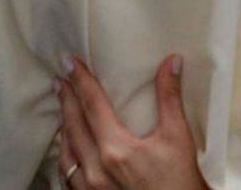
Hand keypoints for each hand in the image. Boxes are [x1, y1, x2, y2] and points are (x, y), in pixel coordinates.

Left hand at [57, 56, 204, 189]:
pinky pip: (68, 177)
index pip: (92, 105)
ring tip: (63, 110)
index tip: (70, 62)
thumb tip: (172, 63)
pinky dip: (66, 156)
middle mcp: (96, 170)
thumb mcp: (178, 138)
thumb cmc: (180, 182)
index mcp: (116, 150)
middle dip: (66, 100)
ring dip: (64, 127)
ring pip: (66, 152)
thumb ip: (170, 98)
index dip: (81, 80)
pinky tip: (69, 150)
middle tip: (60, 80)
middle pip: (73, 125)